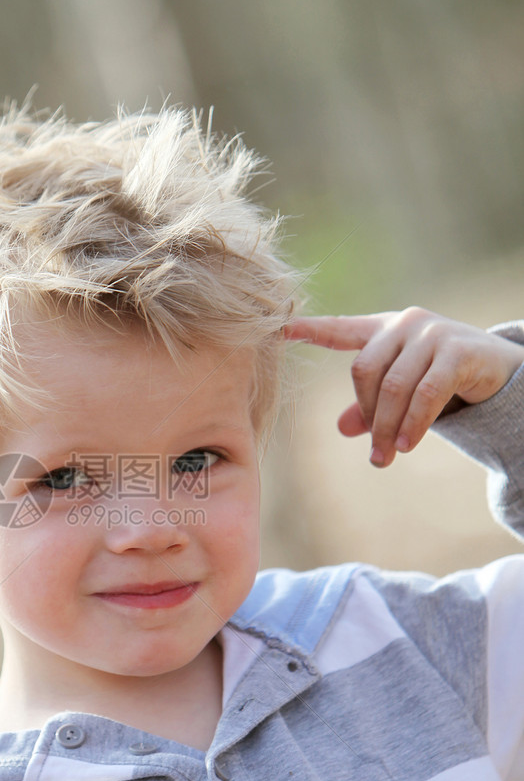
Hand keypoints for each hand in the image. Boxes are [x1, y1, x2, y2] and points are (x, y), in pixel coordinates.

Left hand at [284, 307, 523, 466]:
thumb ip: (372, 406)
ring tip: (387, 457)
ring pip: (394, 387)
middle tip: (375, 454)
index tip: (280, 330)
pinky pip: (425, 393)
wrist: (501, 370)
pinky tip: (407, 445)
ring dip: (388, 428)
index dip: (310, 329)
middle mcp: (405, 324)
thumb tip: (342, 428)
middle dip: (367, 416)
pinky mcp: (458, 351)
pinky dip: (413, 423)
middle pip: (364, 371)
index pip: (341, 329)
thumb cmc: (444, 379)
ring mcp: (432, 334)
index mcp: (384, 330)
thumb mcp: (404, 391)